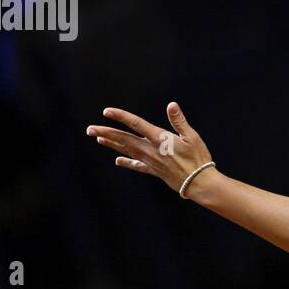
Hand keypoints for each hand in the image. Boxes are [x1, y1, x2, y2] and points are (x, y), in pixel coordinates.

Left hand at [86, 102, 216, 196]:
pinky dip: (127, 162)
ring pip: (127, 151)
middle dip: (107, 132)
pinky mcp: (154, 171)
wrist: (199, 183)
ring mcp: (151, 161)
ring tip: (98, 139)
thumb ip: (179, 121)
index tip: (107, 111)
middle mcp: (151, 150)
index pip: (136, 124)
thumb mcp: (192, 137)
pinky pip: (137, 166)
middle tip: (90, 129)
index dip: (121, 116)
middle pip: (124, 139)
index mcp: (159, 139)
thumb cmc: (198, 158)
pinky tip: (117, 161)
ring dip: (112, 144)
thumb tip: (172, 105)